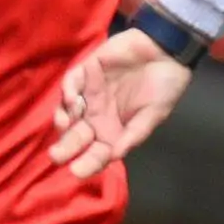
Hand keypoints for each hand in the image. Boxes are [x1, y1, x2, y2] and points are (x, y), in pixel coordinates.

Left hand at [50, 28, 192, 177]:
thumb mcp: (154, 115)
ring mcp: (90, 94)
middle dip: (65, 148)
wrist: (167, 51)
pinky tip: (71, 99)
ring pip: (67, 111)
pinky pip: (71, 83)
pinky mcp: (87, 72)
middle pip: (76, 136)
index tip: (77, 172)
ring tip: (64, 124)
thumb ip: (134, 134)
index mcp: (114, 131)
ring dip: (62, 119)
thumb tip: (115, 155)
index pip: (96, 153)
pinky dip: (67, 92)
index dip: (87, 163)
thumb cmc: (163, 87)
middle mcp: (98, 116)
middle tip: (56, 157)